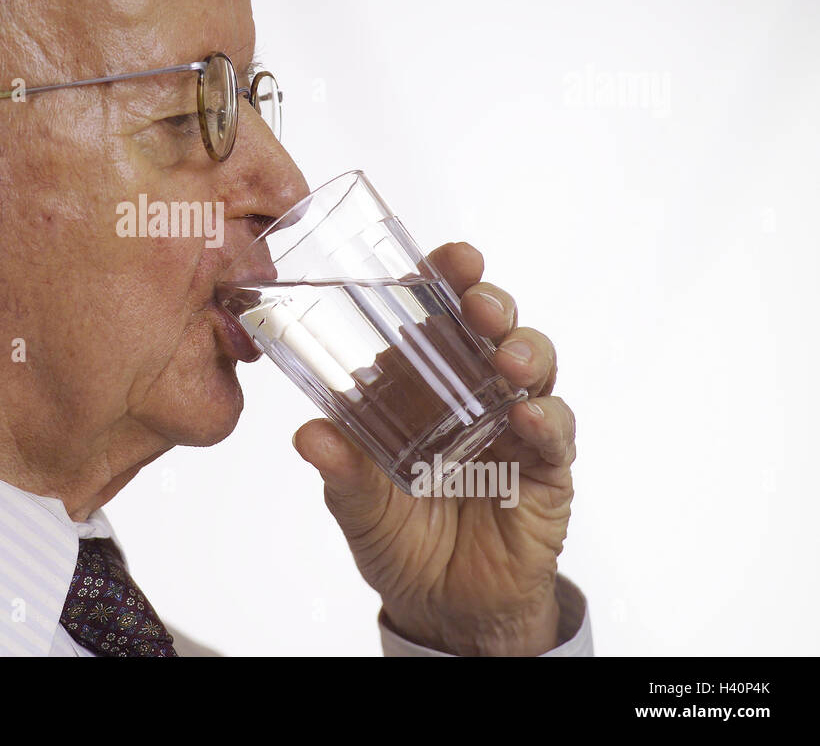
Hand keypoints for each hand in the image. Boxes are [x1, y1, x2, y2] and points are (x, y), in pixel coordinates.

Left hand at [293, 241, 574, 655]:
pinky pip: (558, 434)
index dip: (445, 281)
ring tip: (505, 359)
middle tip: (476, 301)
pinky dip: (549, 419)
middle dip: (490, 303)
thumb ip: (340, 470)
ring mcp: (514, 426)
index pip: (437, 317)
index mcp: (422, 384)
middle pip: (493, 328)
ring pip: (533, 368)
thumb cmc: (399, 538)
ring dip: (524, 352)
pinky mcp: (546, 469)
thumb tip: (309, 434)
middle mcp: (472, 393)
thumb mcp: (359, 503)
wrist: (443, 608)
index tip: (446, 258)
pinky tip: (532, 417)